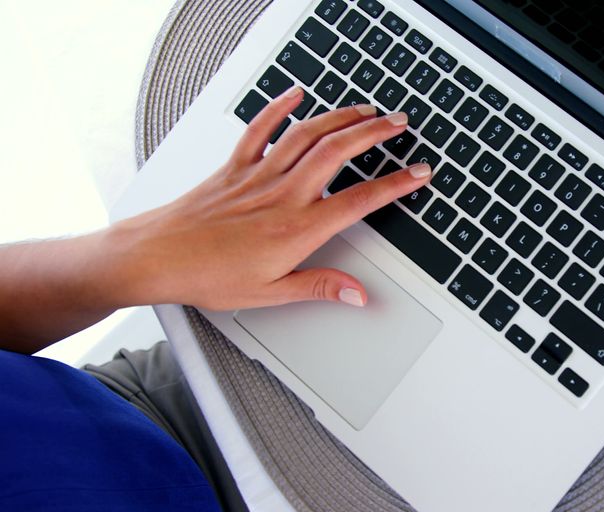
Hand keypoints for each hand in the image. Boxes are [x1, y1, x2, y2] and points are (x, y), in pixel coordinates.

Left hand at [106, 86, 431, 310]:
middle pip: (338, 153)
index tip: (418, 175)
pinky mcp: (234, 167)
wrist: (154, 257)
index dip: (395, 185)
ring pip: (307, 135)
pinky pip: (260, 130)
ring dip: (341, 118)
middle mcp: (282, 195)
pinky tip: (296, 95)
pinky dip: (279, 109)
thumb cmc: (206, 276)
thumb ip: (320, 287)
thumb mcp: (271, 294)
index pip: (359, 201)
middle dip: (374, 134)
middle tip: (399, 124)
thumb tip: (358, 294)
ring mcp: (258, 176)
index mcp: (297, 229)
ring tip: (366, 111)